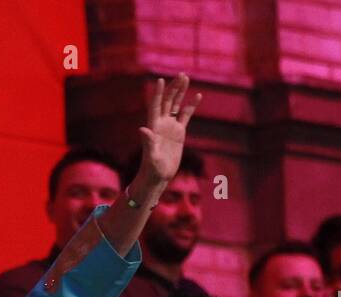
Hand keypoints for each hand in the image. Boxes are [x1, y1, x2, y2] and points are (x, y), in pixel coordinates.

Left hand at [134, 72, 201, 188]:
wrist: (158, 176)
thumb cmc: (152, 168)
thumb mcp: (151, 155)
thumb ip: (147, 142)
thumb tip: (142, 129)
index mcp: (153, 127)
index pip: (155, 106)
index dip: (158, 93)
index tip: (160, 80)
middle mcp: (161, 124)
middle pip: (167, 101)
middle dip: (173, 88)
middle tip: (181, 75)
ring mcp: (170, 127)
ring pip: (176, 105)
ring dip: (180, 92)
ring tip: (186, 78)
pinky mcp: (179, 132)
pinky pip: (186, 116)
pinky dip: (191, 106)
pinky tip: (198, 96)